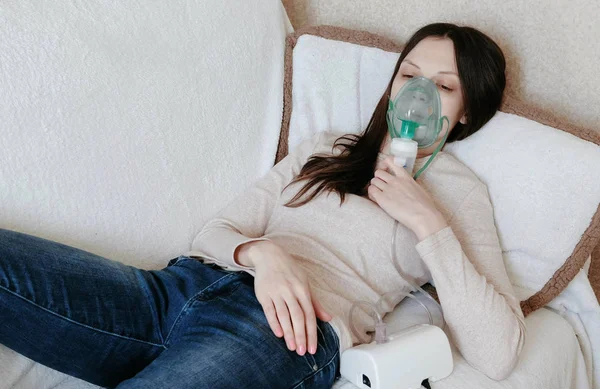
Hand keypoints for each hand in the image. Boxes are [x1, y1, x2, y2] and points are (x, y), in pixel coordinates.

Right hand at [244, 241, 331, 355]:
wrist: (269, 255)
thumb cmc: (290, 271)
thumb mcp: (305, 283)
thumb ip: (315, 303)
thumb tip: (328, 318)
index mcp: (303, 290)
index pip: (309, 315)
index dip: (312, 332)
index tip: (312, 348)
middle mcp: (291, 291)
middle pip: (298, 317)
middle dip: (301, 335)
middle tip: (302, 352)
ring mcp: (277, 292)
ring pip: (284, 316)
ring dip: (289, 333)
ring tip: (292, 347)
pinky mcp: (264, 294)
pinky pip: (270, 311)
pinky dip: (274, 323)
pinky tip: (279, 334)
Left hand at [368, 156, 447, 240]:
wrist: (423, 216)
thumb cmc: (425, 206)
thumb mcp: (419, 188)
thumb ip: (410, 183)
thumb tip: (408, 185)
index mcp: (405, 176)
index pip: (390, 161)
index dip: (384, 164)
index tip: (385, 169)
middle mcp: (395, 181)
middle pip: (378, 172)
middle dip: (378, 178)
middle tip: (381, 186)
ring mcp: (388, 189)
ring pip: (373, 181)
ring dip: (374, 186)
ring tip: (378, 194)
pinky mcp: (382, 199)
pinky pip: (371, 191)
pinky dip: (371, 194)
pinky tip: (376, 199)